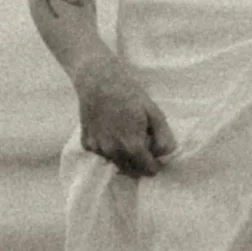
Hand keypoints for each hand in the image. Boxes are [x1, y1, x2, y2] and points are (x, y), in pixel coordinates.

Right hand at [77, 61, 173, 176]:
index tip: (155, 153)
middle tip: (142, 142)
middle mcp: (114, 152)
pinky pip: (102, 153)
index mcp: (133, 146)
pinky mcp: (86, 143)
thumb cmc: (130, 94)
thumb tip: (165, 155)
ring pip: (116, 163)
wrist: (98, 80)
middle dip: (140, 162)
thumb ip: (164, 138)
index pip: (149, 171)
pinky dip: (107, 147)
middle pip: (132, 171)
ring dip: (123, 155)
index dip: (155, 164)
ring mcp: (98, 149)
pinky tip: (109, 129)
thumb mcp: (155, 113)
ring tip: (124, 133)